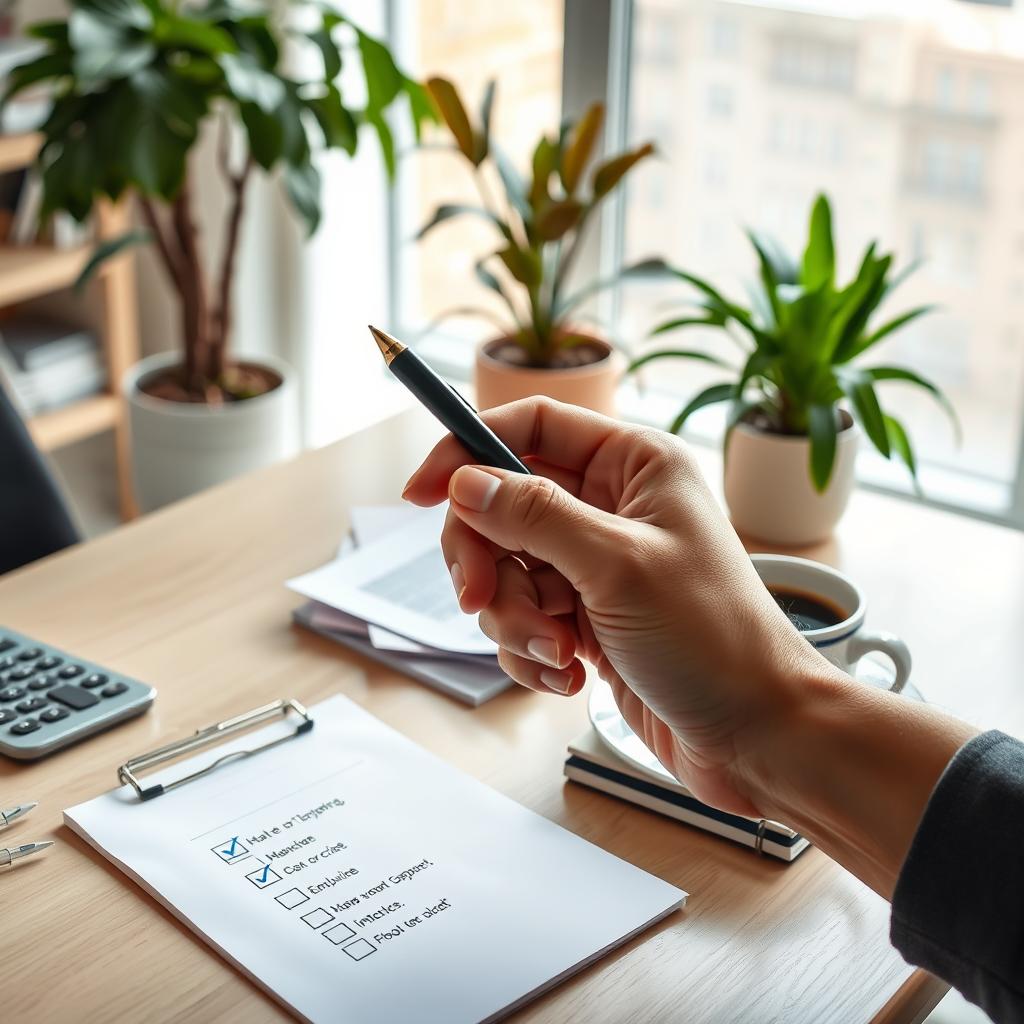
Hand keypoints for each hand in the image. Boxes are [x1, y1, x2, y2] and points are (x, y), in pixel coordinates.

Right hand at [402, 397, 828, 817]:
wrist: (754, 735)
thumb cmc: (714, 639)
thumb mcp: (618, 566)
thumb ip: (535, 516)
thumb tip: (465, 482)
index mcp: (633, 465)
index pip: (531, 426)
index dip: (468, 451)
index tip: (419, 494)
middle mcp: (611, 506)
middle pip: (501, 505)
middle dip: (486, 559)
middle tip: (481, 600)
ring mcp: (594, 564)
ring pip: (505, 569)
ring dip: (514, 617)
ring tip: (558, 653)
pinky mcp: (585, 617)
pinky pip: (522, 618)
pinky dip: (531, 650)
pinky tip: (569, 676)